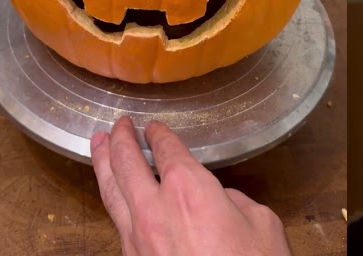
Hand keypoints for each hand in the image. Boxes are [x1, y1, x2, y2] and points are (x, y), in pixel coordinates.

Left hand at [91, 115, 291, 255]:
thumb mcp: (263, 226)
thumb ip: (236, 203)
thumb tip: (221, 201)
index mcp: (189, 190)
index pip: (167, 150)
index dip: (159, 135)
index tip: (154, 128)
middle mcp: (155, 209)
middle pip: (127, 163)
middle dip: (122, 139)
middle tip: (119, 124)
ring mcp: (138, 238)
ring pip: (111, 191)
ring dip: (103, 162)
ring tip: (99, 144)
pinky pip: (117, 220)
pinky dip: (112, 198)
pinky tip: (114, 195)